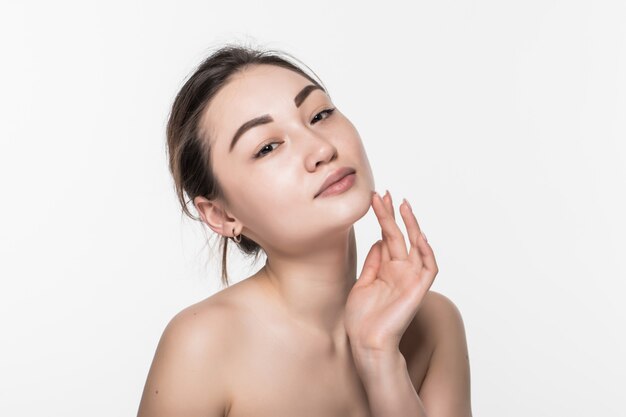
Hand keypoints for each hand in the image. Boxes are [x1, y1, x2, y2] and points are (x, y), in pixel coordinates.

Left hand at [345, 191, 438, 353]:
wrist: (366, 342)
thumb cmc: (362, 319)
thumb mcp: (362, 283)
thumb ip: (373, 263)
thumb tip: (378, 240)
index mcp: (387, 269)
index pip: (387, 237)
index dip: (383, 217)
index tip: (376, 198)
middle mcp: (401, 271)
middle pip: (400, 236)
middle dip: (393, 215)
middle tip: (386, 194)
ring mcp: (410, 279)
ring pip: (417, 246)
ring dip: (411, 226)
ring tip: (403, 206)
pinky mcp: (418, 289)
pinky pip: (429, 267)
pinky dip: (426, 251)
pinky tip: (419, 235)